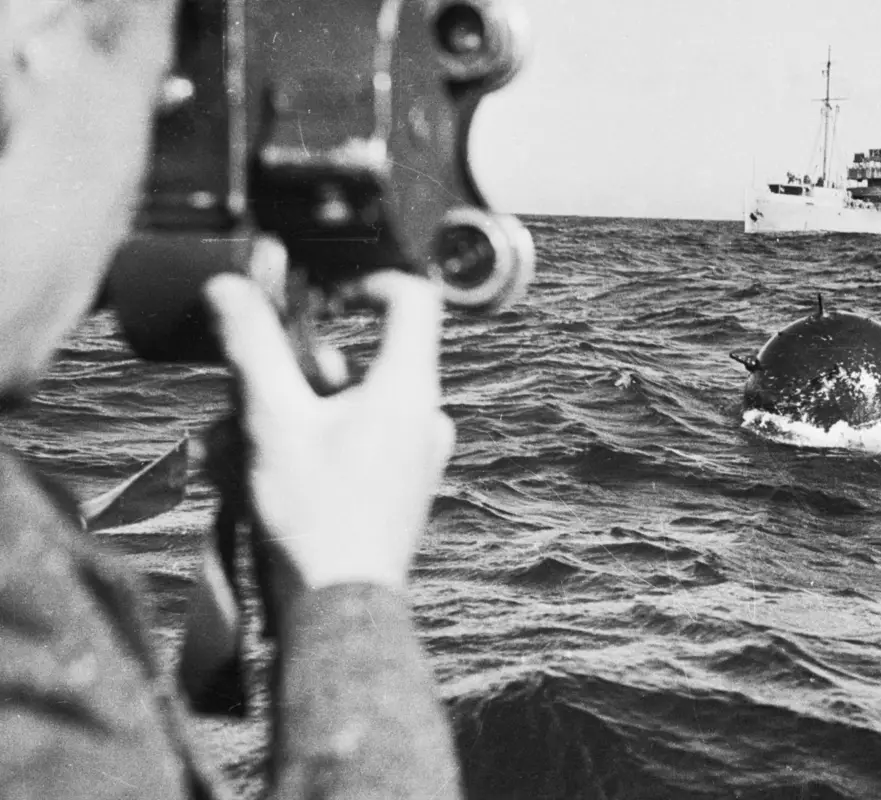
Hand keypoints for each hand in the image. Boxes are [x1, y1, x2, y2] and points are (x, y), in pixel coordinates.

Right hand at [204, 271, 454, 594]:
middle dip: (300, 370)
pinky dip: (311, 444)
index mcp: (409, 387)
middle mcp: (426, 414)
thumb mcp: (273, 419)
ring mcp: (419, 451)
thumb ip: (253, 346)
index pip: (413, 298)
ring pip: (352, 403)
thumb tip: (230, 288)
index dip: (368, 283)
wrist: (340, 604)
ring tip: (239, 448)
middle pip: (366, 356)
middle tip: (255, 396)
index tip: (323, 297)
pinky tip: (261, 474)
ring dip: (294, 413)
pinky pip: (358, 440)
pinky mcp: (403, 481)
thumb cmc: (315, 516)